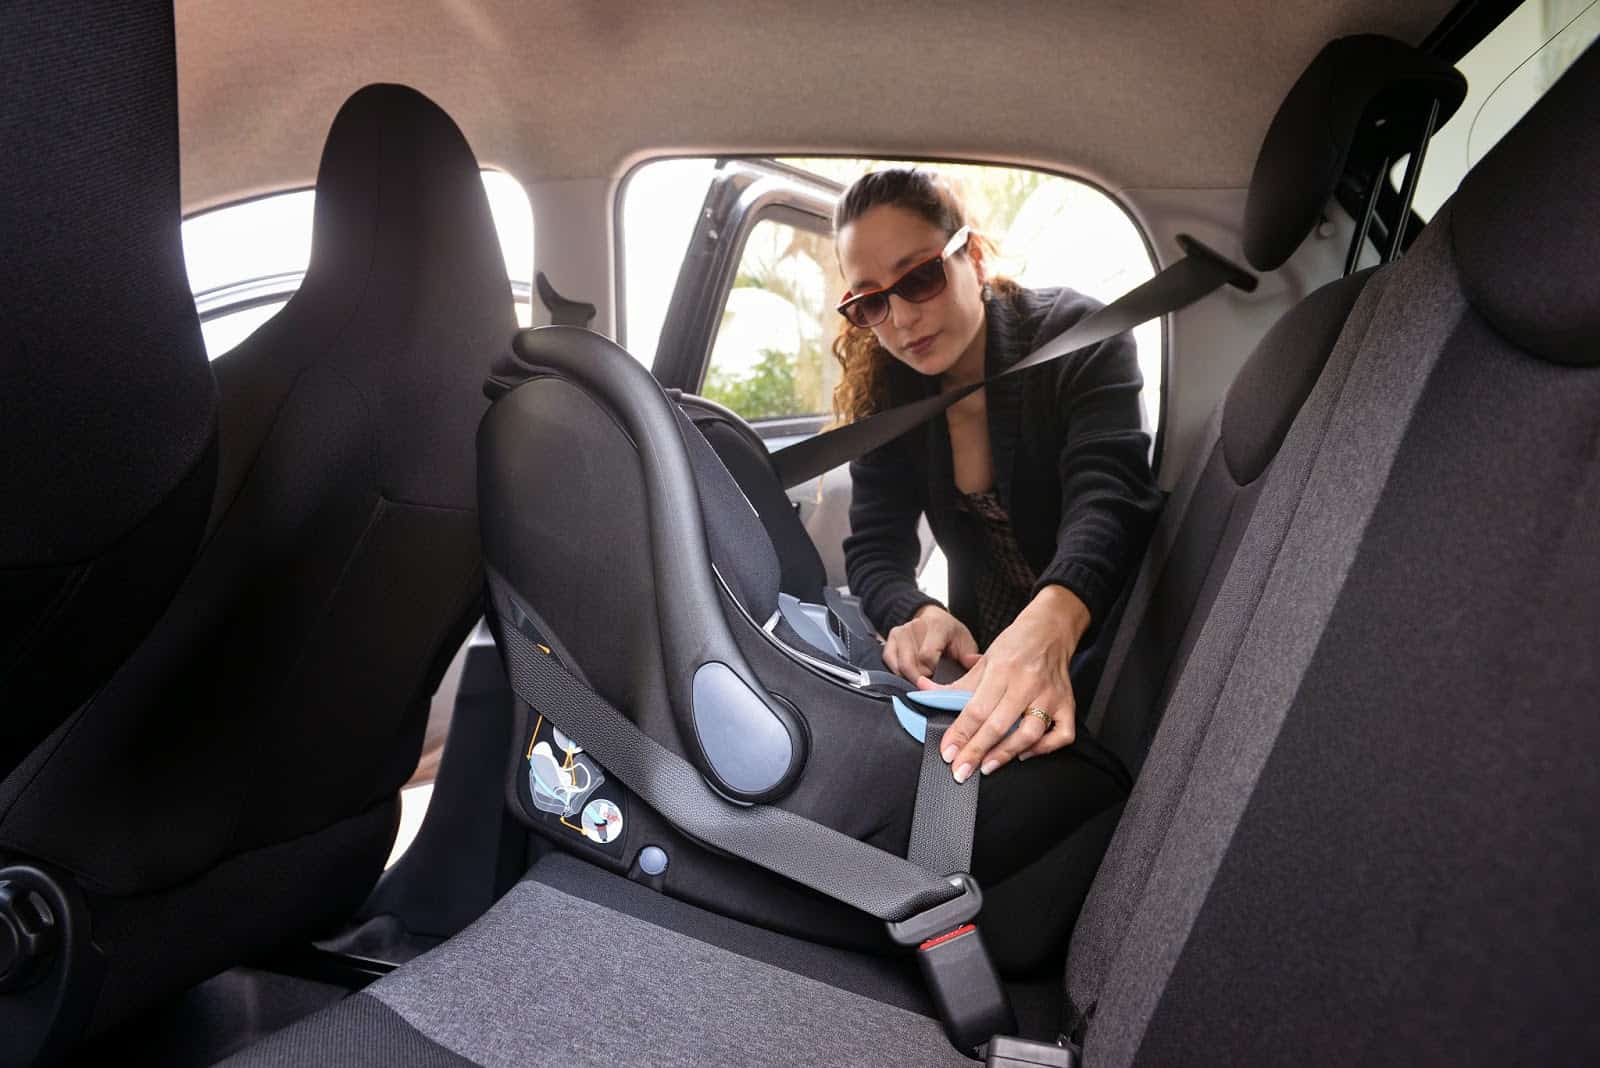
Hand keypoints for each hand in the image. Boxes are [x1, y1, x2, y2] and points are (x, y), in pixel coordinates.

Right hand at [883, 604, 979, 684]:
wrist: (934, 619)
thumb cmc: (951, 635)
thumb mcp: (965, 642)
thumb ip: (970, 656)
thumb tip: (974, 664)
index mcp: (937, 626)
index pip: (926, 656)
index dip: (932, 673)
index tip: (938, 681)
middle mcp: (916, 625)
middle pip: (910, 663)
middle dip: (919, 679)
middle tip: (929, 686)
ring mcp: (901, 631)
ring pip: (898, 664)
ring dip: (908, 677)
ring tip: (921, 681)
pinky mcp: (891, 637)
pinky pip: (888, 660)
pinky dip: (897, 672)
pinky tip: (908, 675)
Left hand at [918, 585, 1089, 782]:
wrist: (1051, 628)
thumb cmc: (1015, 645)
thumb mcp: (983, 659)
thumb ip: (956, 685)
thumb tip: (923, 696)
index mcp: (1002, 669)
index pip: (976, 708)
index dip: (960, 733)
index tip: (947, 753)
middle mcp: (1027, 683)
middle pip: (999, 724)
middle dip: (976, 751)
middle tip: (961, 771)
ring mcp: (1050, 695)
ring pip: (1030, 732)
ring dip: (1007, 753)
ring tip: (987, 767)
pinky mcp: (1068, 704)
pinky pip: (1062, 734)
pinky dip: (1045, 749)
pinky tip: (1025, 754)